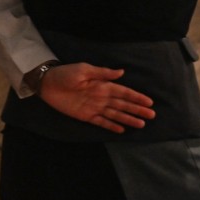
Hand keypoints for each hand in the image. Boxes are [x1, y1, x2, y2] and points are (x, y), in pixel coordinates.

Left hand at [39, 63, 154, 133]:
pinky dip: (111, 126)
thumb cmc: (66, 74)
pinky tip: (121, 130)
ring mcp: (95, 107)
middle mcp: (102, 97)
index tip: (149, 102)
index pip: (124, 92)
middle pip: (123, 105)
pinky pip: (101, 122)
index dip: (137, 97)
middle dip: (137, 110)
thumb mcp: (84, 69)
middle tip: (151, 115)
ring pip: (115, 115)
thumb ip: (102, 73)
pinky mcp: (86, 116)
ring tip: (141, 124)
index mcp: (103, 85)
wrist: (47, 84)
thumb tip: (122, 72)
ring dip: (128, 119)